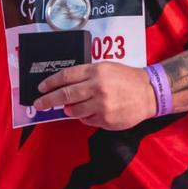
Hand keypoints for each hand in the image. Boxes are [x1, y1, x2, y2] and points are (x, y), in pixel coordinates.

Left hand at [33, 62, 156, 130]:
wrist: (149, 93)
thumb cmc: (125, 78)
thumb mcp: (105, 68)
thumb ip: (85, 76)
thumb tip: (64, 86)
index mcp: (95, 71)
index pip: (66, 76)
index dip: (50, 82)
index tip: (40, 88)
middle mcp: (97, 87)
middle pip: (65, 95)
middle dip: (48, 100)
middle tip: (39, 104)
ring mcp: (102, 105)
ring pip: (74, 110)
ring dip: (69, 109)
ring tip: (71, 107)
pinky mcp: (106, 120)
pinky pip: (87, 120)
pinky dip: (85, 117)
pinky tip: (93, 111)